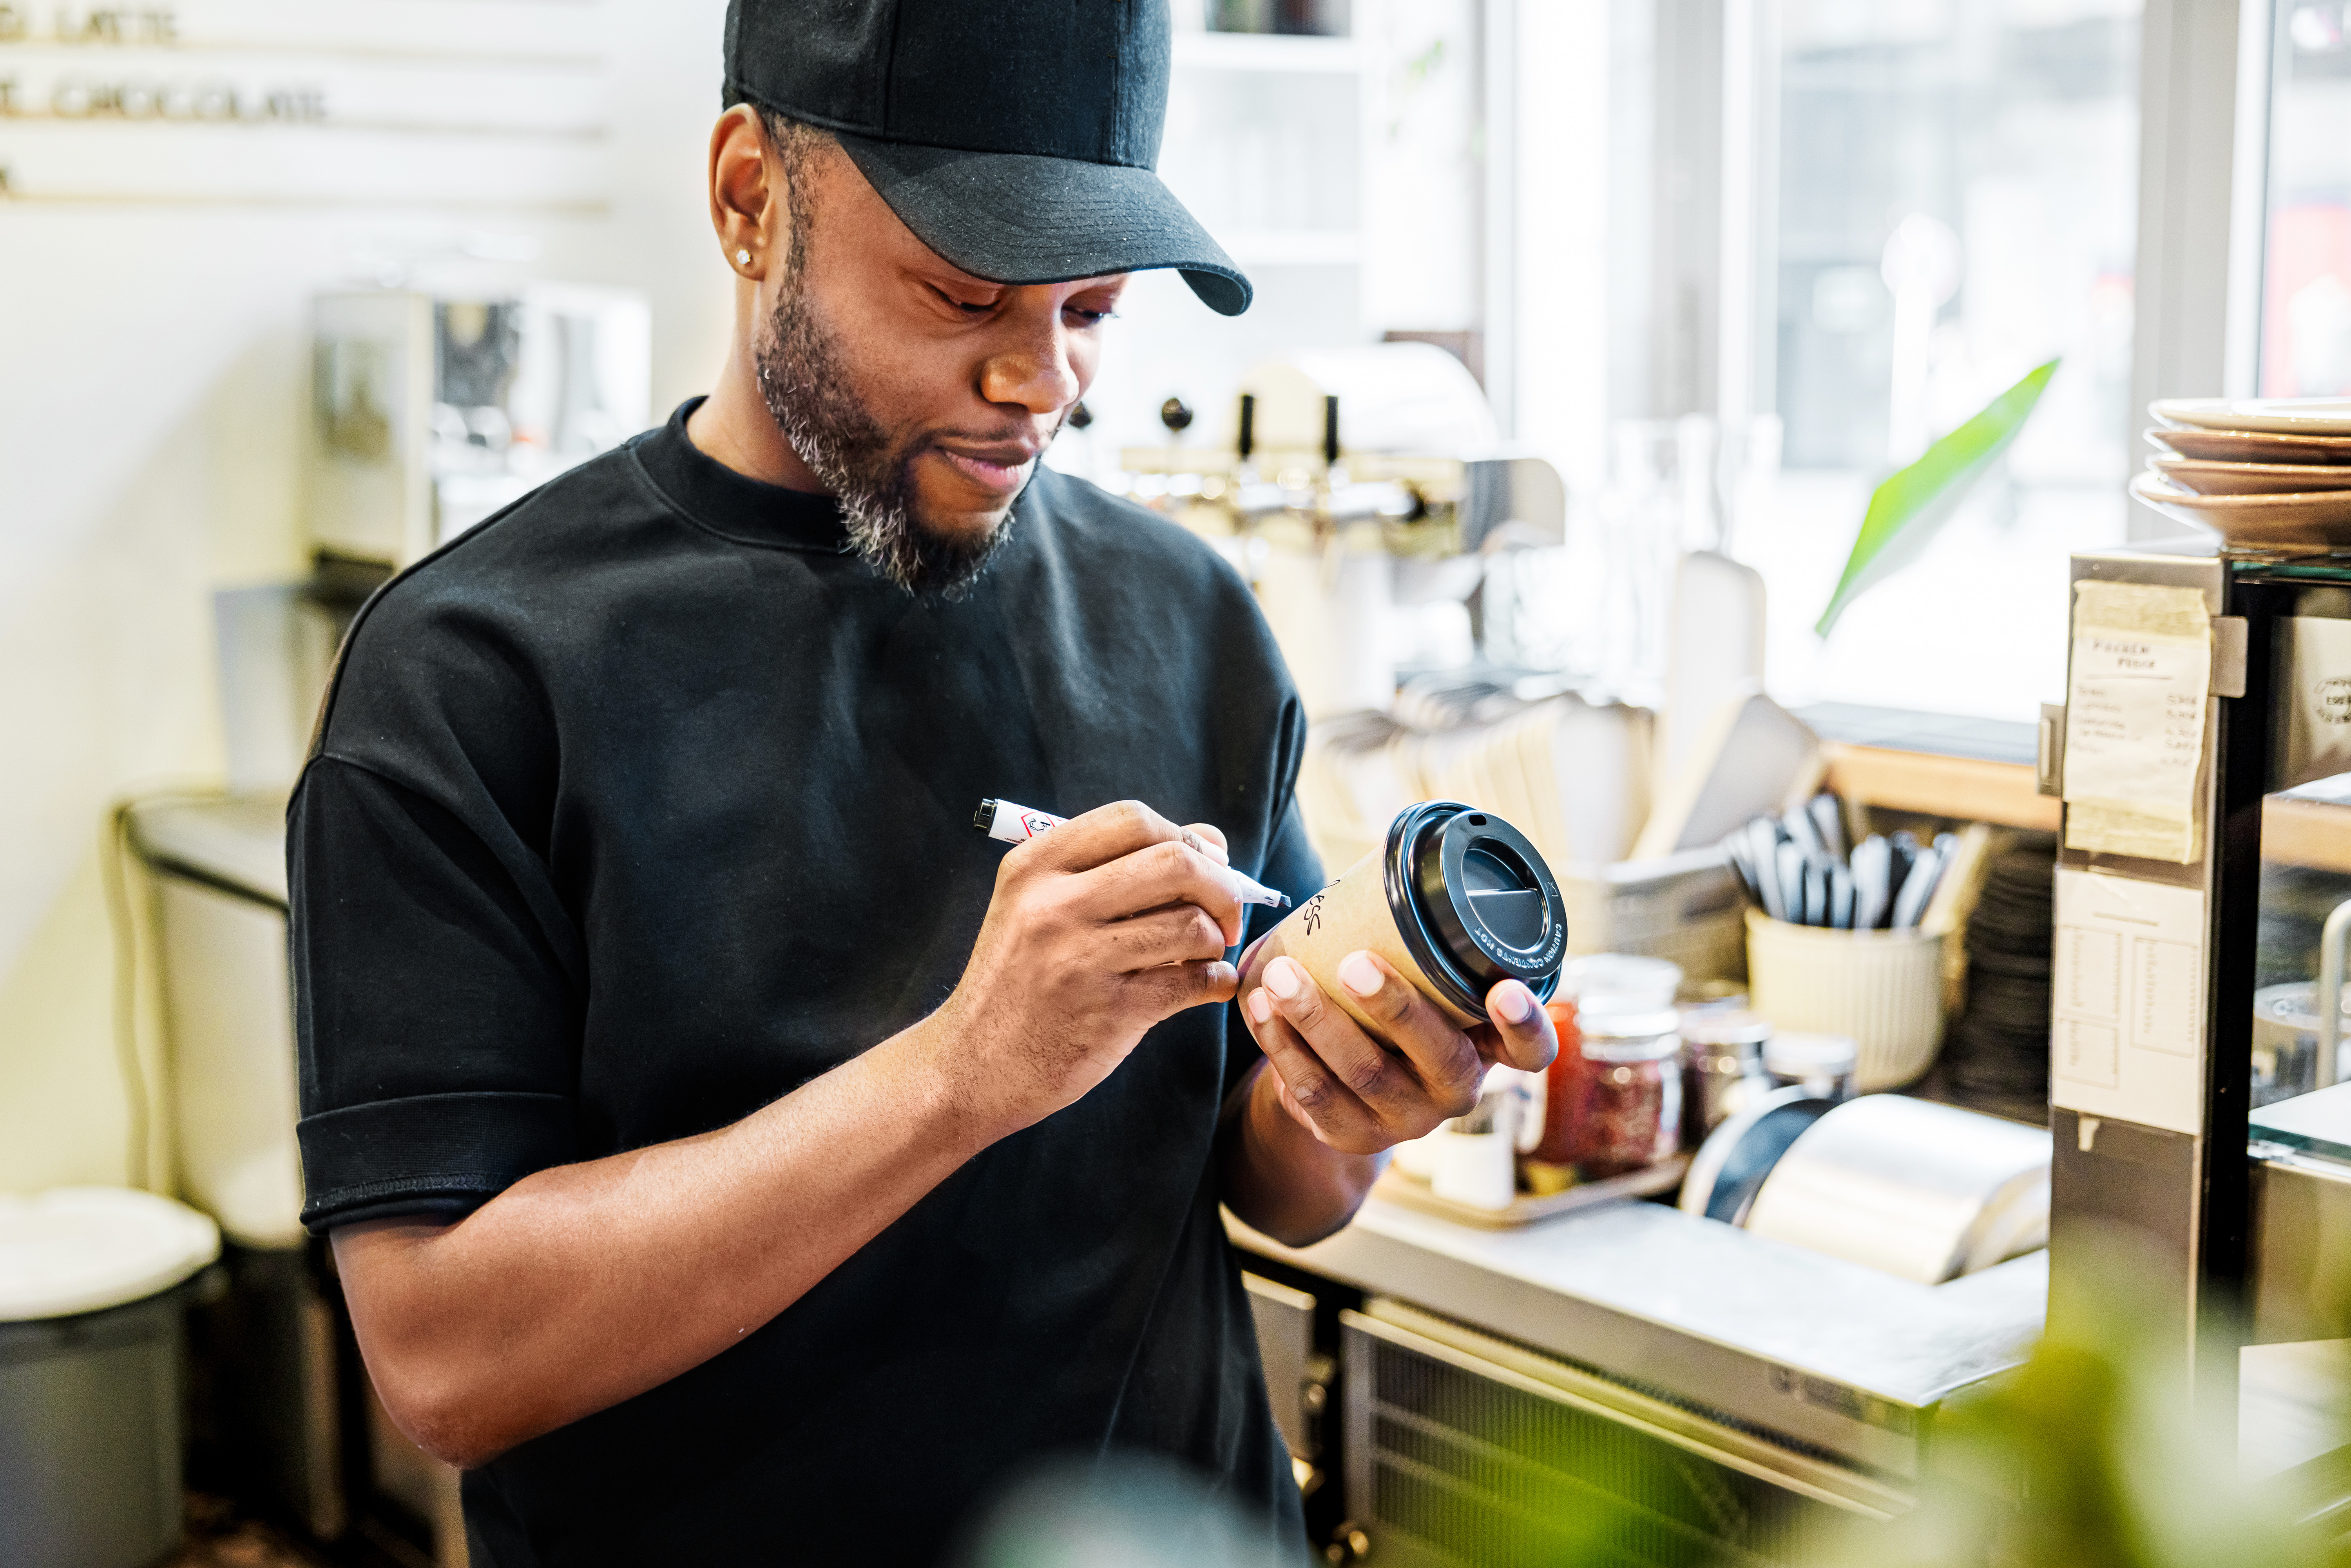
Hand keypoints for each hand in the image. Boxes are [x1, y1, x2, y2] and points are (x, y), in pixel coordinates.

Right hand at [931, 801, 1244, 1137]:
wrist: (972, 1067)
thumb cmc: (1020, 980)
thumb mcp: (1038, 908)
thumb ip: (1118, 868)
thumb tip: (1214, 843)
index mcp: (1034, 867)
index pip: (1132, 819)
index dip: (1184, 837)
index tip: (1202, 866)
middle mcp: (1053, 905)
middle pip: (1175, 861)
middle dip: (1221, 885)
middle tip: (1225, 913)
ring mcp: (1080, 959)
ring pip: (1192, 924)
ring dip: (1216, 940)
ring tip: (1203, 955)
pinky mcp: (1109, 1013)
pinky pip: (1194, 981)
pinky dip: (1217, 982)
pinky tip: (1208, 986)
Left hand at [1238, 950, 1557, 1156]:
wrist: (1347, 1088)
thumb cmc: (1394, 1012)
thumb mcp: (1424, 983)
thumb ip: (1424, 940)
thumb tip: (1398, 841)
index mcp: (1488, 1047)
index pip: (1531, 1049)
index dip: (1525, 1024)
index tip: (1506, 990)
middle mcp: (1456, 1087)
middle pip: (1439, 1057)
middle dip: (1395, 1008)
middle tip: (1354, 963)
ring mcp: (1406, 1118)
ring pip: (1365, 1073)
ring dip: (1317, 1020)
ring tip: (1279, 976)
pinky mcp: (1352, 1134)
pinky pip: (1314, 1093)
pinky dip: (1282, 1047)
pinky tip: (1258, 1009)